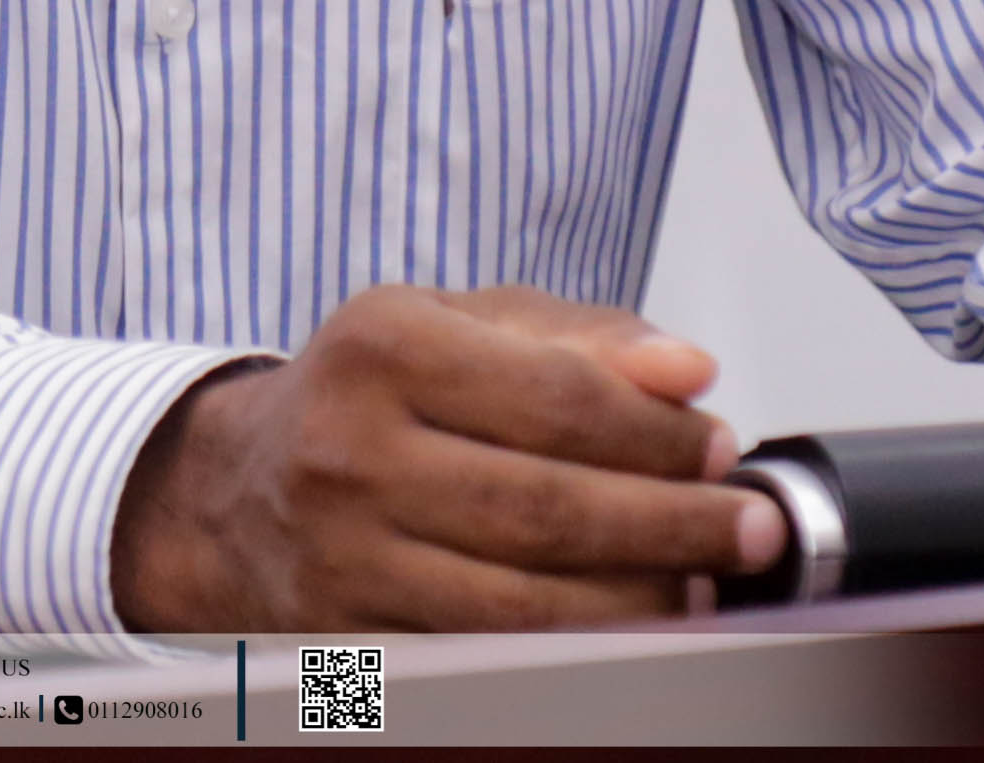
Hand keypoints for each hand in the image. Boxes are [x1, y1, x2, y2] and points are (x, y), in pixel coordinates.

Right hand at [110, 284, 784, 628]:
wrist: (233, 490)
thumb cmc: (370, 394)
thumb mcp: (458, 324)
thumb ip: (581, 338)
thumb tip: (688, 372)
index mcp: (383, 346)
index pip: (558, 400)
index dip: (659, 435)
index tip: (723, 448)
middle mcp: (351, 450)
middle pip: (551, 510)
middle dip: (673, 526)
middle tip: (750, 529)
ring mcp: (344, 556)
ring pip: (526, 606)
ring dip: (640, 605)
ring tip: (706, 589)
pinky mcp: (347, 640)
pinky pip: (486, 660)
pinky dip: (574, 654)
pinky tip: (629, 631)